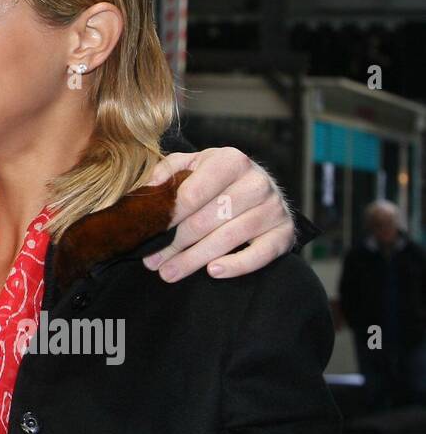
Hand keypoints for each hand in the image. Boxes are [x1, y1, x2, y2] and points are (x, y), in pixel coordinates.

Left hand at [143, 147, 294, 281]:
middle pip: (207, 220)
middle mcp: (256, 182)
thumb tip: (151, 187)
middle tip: (153, 260)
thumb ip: (169, 169)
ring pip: (228, 239)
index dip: (169, 216)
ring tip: (168, 273)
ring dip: (194, 259)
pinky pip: (261, 254)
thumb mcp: (193, 164)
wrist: (259, 186)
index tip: (150, 231)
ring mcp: (274, 208)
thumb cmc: (217, 177)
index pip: (193, 194)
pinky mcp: (284, 232)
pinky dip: (237, 265)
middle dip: (176, 243)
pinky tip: (213, 272)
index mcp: (231, 160)